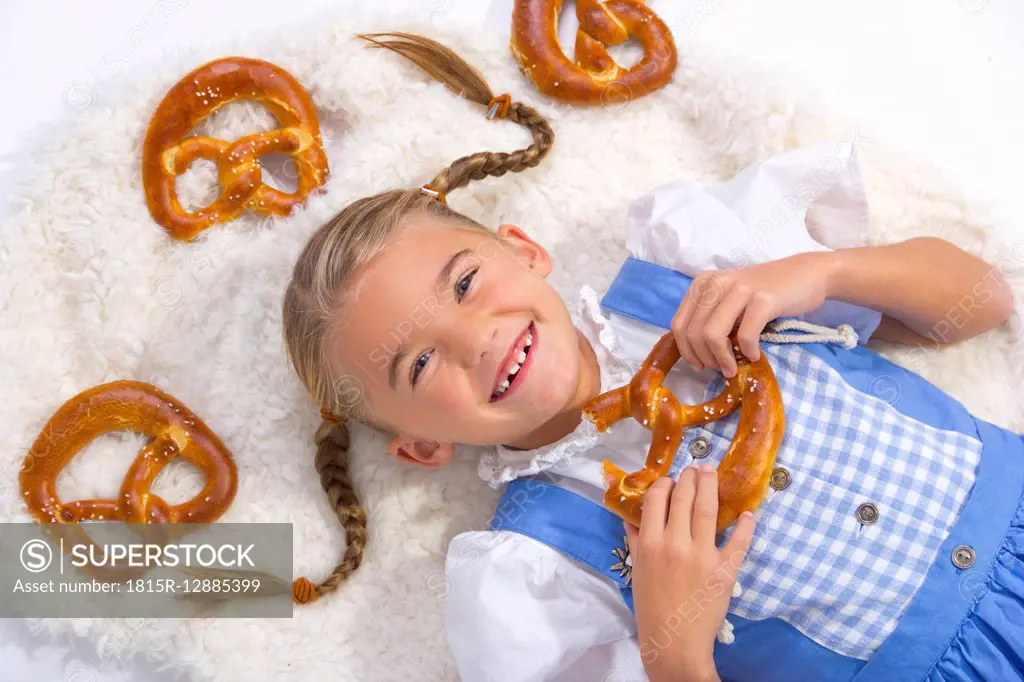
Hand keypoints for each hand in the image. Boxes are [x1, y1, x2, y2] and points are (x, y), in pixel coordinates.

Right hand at [626, 466, 755, 681]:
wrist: (674, 642)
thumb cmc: (651, 606)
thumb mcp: (638, 570)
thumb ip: (635, 540)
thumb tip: (631, 515)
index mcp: (649, 543)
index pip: (656, 498)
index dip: (664, 483)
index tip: (670, 479)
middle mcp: (675, 543)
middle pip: (683, 496)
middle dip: (689, 476)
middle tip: (695, 469)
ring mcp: (702, 555)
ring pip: (707, 507)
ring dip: (710, 484)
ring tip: (711, 472)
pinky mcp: (725, 569)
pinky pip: (739, 540)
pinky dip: (746, 524)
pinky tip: (748, 512)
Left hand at [671, 252, 836, 375]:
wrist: (807, 275)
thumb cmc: (766, 293)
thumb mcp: (729, 300)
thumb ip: (710, 318)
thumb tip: (695, 354)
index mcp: (703, 283)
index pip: (679, 323)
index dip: (686, 350)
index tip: (700, 365)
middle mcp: (716, 282)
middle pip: (693, 332)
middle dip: (704, 358)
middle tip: (722, 368)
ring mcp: (739, 289)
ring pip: (712, 335)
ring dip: (722, 359)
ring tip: (733, 368)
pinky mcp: (763, 299)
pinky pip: (745, 336)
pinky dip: (747, 351)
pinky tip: (754, 354)